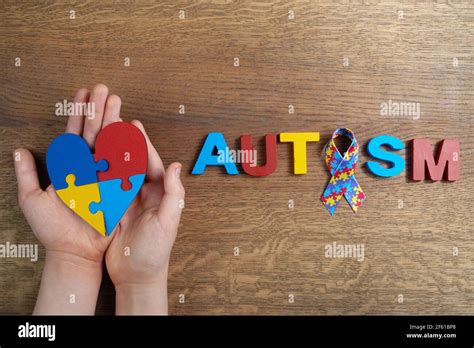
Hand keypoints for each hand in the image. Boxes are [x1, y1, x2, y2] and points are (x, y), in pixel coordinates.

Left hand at [14, 84, 122, 313]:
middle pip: (94, 133)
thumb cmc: (53, 230)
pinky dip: (127, 147)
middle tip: (106, 89)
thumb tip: (18, 150)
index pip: (73, 133)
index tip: (83, 92)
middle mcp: (88, 167)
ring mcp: (104, 176)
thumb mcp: (33, 201)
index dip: (78, 112)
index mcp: (69, 166)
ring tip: (118, 102)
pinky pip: (123, 165)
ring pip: (109, 143)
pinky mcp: (117, 187)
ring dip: (113, 122)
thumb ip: (27, 175)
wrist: (74, 252)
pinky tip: (131, 130)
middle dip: (99, 110)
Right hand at [105, 121, 184, 314]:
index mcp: (160, 194)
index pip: (152, 163)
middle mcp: (144, 195)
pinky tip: (90, 159)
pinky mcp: (113, 210)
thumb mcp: (168, 222)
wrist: (136, 276)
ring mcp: (128, 202)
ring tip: (101, 133)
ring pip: (118, 171)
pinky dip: (99, 173)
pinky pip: (106, 187)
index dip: (143, 144)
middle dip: (125, 142)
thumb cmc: (156, 252)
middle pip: (133, 163)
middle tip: (115, 120)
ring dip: (110, 154)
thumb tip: (175, 166)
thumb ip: (174, 194)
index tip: (134, 124)